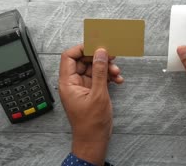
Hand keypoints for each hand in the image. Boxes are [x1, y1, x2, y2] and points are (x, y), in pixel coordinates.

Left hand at [58, 45, 122, 164]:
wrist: (94, 140)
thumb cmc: (91, 123)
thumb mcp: (98, 94)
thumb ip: (99, 71)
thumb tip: (100, 52)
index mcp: (68, 82)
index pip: (68, 56)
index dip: (81, 49)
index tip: (97, 46)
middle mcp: (73, 82)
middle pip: (83, 61)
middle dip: (98, 58)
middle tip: (112, 57)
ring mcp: (83, 86)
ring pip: (93, 68)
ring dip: (106, 68)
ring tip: (117, 72)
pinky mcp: (92, 91)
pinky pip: (99, 77)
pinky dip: (108, 77)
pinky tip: (118, 80)